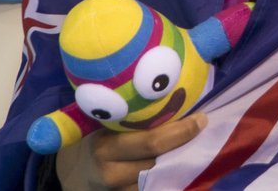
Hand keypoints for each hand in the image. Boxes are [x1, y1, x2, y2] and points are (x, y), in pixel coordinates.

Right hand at [56, 114, 205, 189]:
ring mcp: (118, 190)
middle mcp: (111, 171)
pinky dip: (169, 178)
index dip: (180, 132)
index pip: (151, 142)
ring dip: (179, 164)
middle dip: (184, 147)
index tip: (201, 119)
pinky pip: (153, 189)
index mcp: (106, 146)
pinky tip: (180, 166)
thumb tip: (172, 96)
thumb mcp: (105, 125)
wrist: (75, 172)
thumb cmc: (96, 139)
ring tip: (195, 146)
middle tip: (202, 130)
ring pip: (159, 179)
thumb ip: (130, 116)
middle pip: (159, 161)